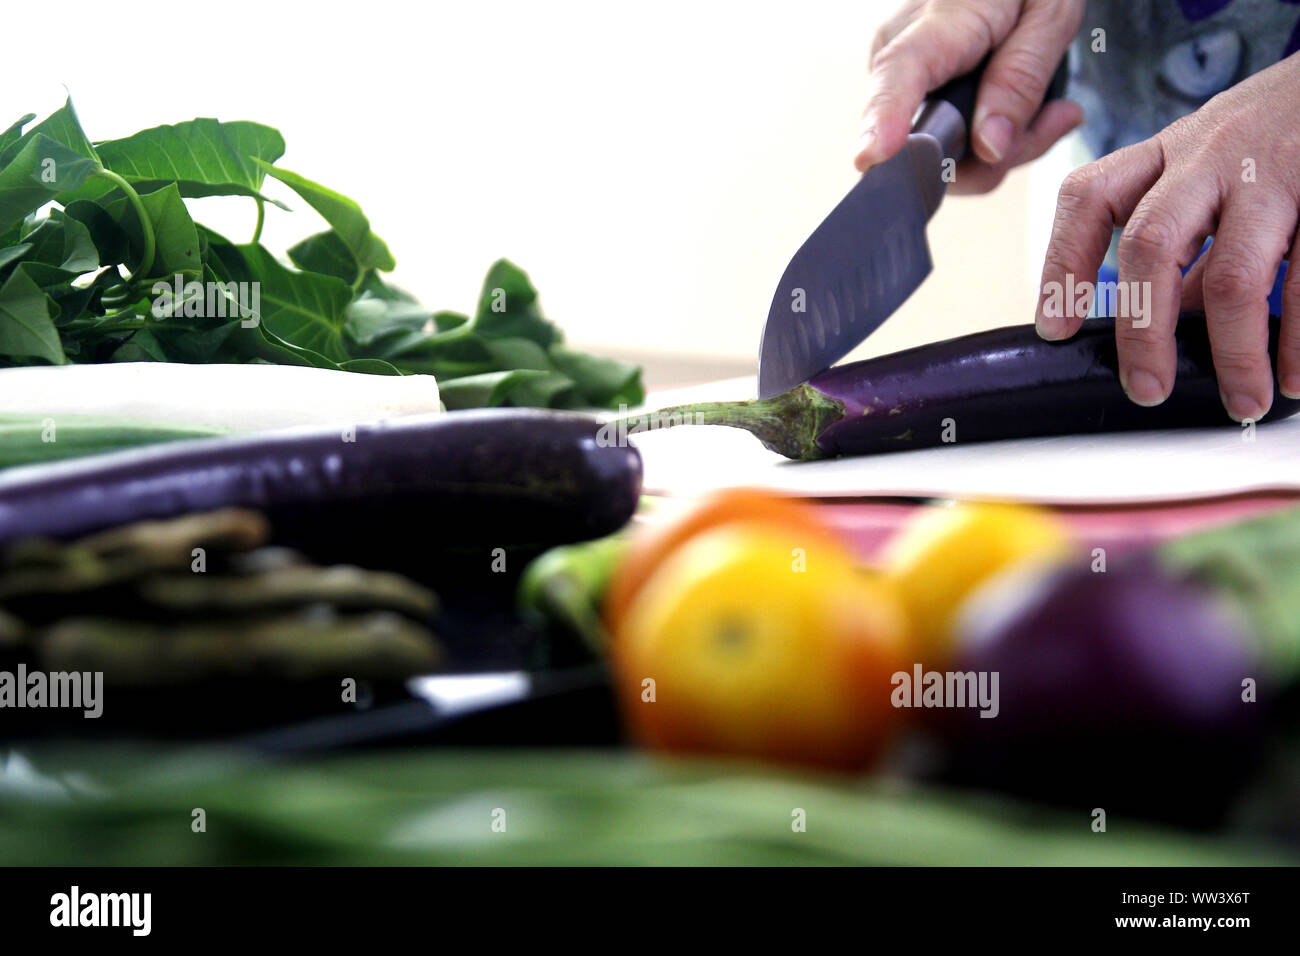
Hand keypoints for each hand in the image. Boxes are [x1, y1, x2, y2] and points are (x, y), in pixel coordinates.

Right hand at [856, 0, 1084, 193]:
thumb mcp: (1049, 13)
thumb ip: (1021, 78)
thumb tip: (989, 147)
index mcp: (936, 21)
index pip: (900, 71)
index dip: (886, 118)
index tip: (874, 155)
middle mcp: (897, 56)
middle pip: (930, 144)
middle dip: (996, 154)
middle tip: (1057, 118)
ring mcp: (895, 85)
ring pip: (943, 161)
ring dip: (1002, 151)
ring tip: (1047, 112)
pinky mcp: (904, 103)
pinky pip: (946, 152)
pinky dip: (990, 145)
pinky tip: (1019, 115)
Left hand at [1037, 53, 1299, 420]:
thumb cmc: (1275, 134)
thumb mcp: (1213, 170)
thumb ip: (1185, 245)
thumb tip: (1166, 331)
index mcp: (1167, 153)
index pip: (1090, 199)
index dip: (1064, 264)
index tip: (1055, 329)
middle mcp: (1210, 156)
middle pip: (1152, 244)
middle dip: (1144, 329)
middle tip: (1147, 388)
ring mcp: (1272, 172)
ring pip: (1236, 273)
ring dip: (1234, 349)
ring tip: (1242, 399)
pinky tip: (1294, 372)